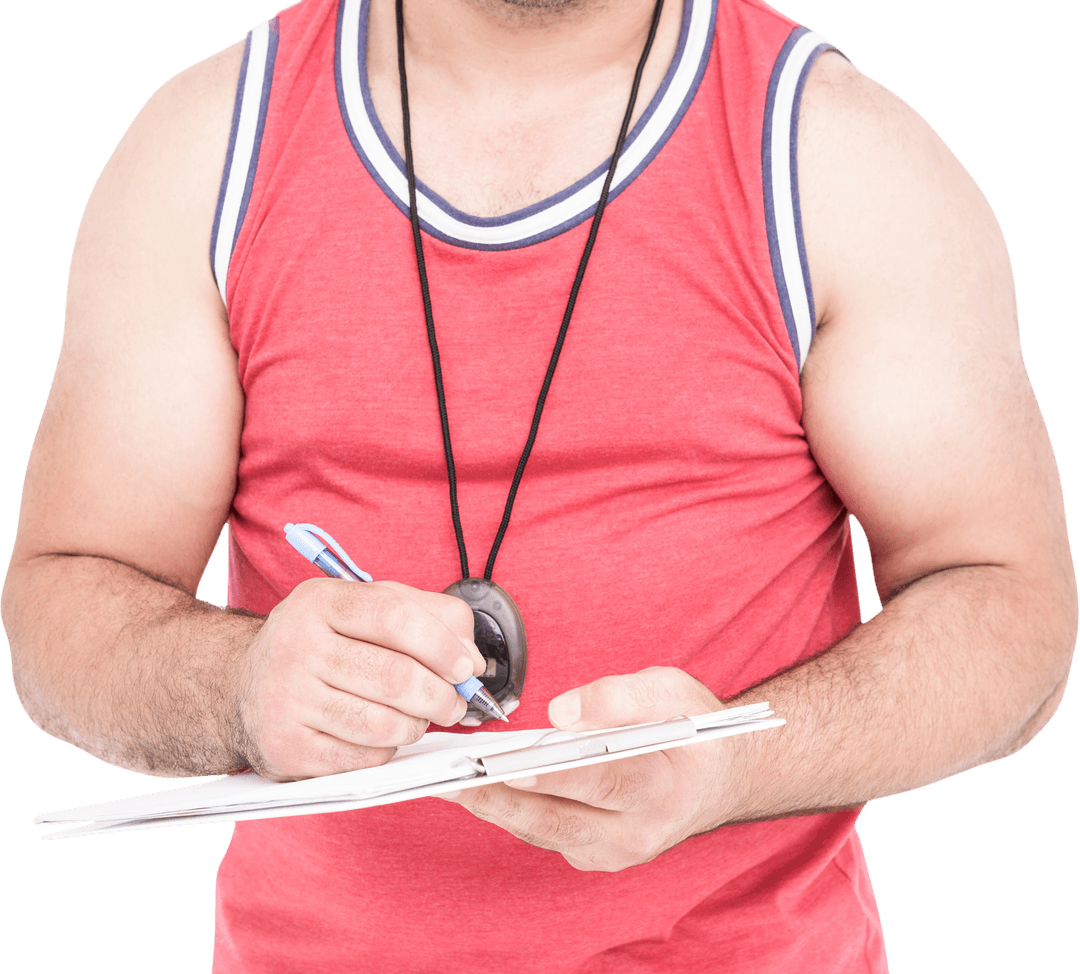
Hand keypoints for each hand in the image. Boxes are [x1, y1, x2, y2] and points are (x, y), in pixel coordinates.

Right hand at [233, 578, 484, 780]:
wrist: (243, 685)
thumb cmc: (322, 644)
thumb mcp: (366, 608)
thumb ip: (428, 616)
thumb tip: (471, 658)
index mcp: (321, 602)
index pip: (396, 617)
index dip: (442, 645)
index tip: (465, 668)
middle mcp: (296, 646)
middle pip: (395, 677)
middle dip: (441, 696)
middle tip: (454, 703)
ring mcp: (286, 699)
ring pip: (382, 724)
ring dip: (417, 726)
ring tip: (419, 719)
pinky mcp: (285, 746)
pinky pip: (362, 757)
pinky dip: (388, 750)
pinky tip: (384, 735)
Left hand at [441, 667, 732, 870]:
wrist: (719, 779)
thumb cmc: (692, 729)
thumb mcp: (669, 689)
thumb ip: (619, 696)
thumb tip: (559, 713)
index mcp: (662, 788)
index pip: (602, 782)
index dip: (553, 776)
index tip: (508, 767)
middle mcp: (637, 833)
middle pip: (557, 819)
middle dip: (499, 798)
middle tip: (452, 777)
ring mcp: (614, 852)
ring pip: (540, 831)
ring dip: (492, 806)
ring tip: (447, 779)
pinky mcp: (594, 854)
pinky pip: (542, 833)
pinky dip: (509, 810)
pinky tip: (477, 787)